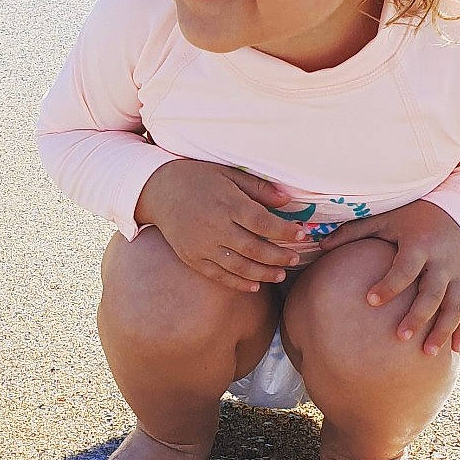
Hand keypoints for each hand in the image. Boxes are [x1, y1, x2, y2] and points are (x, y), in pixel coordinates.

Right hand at [134, 159, 313, 293]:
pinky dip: (239, 283)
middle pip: (255, 249)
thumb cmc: (197, 178)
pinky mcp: (192, 258)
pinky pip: (219, 276)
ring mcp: (203, 245)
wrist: (157, 190)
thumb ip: (258, 188)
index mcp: (228, 204)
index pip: (264, 223)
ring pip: (239, 267)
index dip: (285, 232)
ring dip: (263, 273)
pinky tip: (255, 285)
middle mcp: (216, 227)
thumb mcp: (228, 174)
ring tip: (280, 275)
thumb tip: (287, 200)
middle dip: (279, 256)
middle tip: (295, 258)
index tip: (302, 235)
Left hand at [317, 199, 459, 352]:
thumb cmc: (413, 218)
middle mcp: (443, 260)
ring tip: (427, 352)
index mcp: (420, 243)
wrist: (459, 211)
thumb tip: (320, 244)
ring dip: (443, 329)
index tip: (370, 301)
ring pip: (455, 305)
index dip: (389, 285)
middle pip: (433, 292)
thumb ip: (354, 232)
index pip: (404, 268)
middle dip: (417, 315)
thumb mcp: (385, 220)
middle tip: (399, 337)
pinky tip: (454, 350)